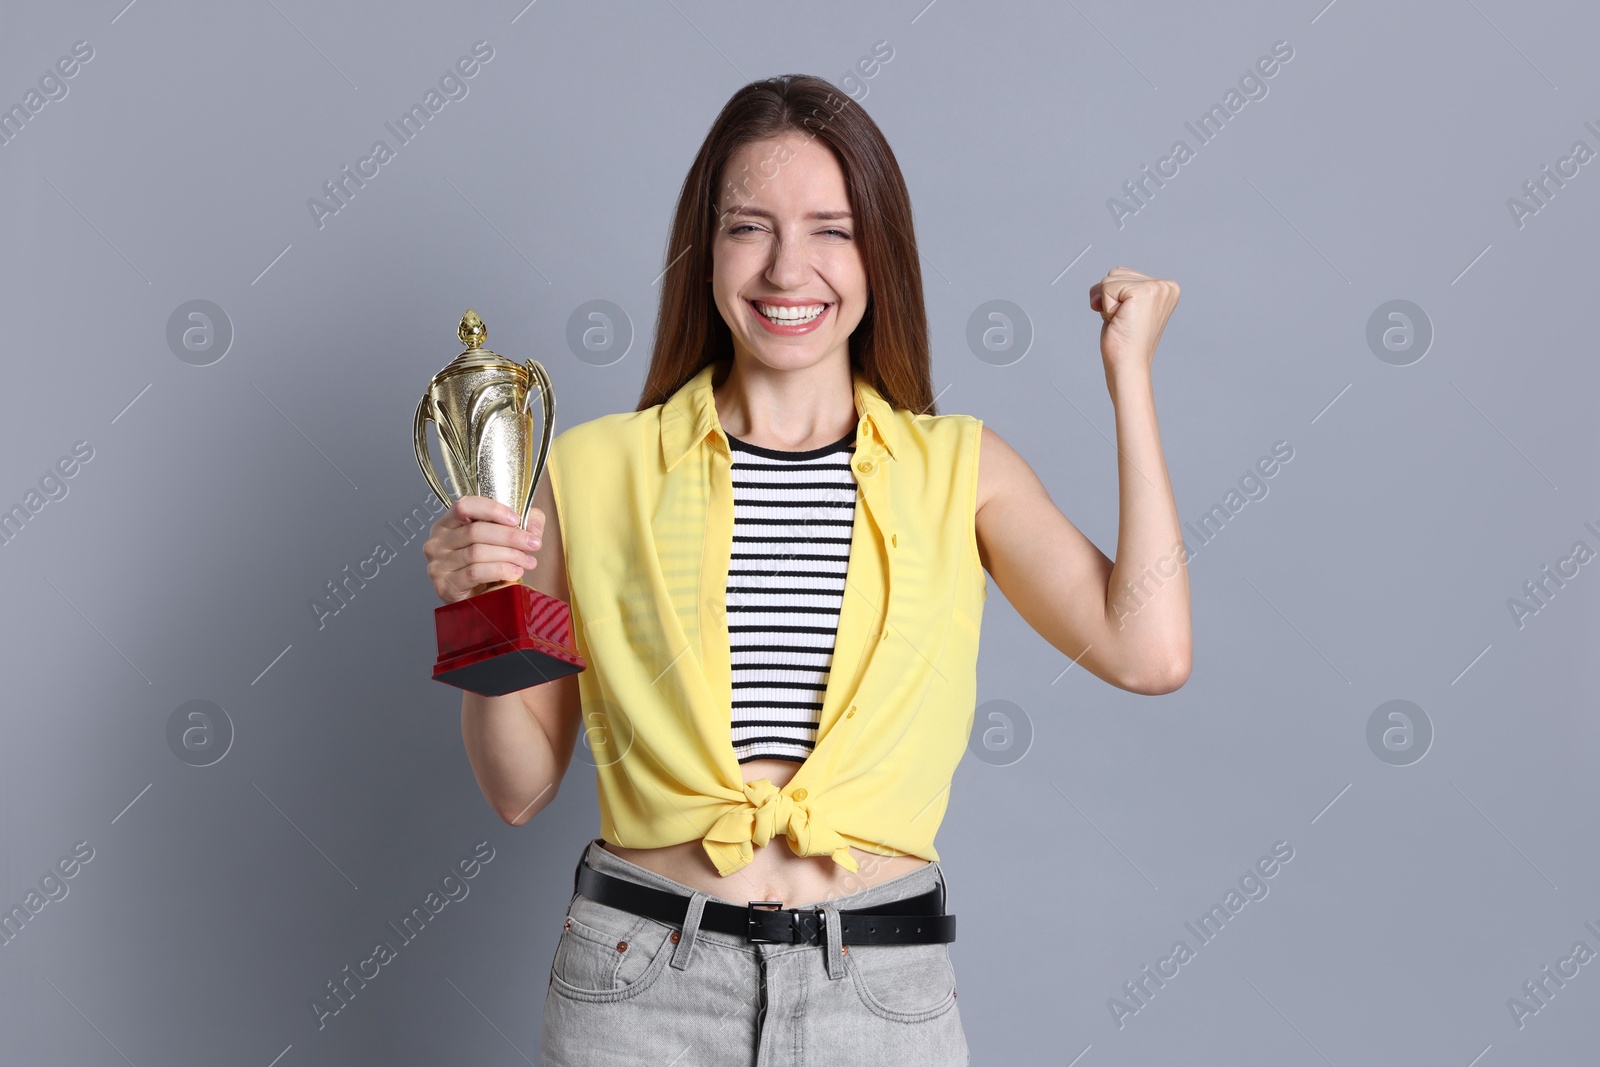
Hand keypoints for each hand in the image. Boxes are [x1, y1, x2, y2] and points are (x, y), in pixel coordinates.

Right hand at [422, 495, 543, 604]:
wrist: (476, 599)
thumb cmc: (487, 565)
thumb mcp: (504, 539)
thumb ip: (522, 524)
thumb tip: (533, 524)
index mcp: (447, 524)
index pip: (464, 506)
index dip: (492, 509)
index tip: (516, 520)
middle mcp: (438, 542)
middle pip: (475, 531)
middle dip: (510, 536)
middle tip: (533, 544)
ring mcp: (438, 564)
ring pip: (477, 552)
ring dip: (508, 555)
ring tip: (528, 561)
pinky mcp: (445, 585)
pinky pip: (475, 573)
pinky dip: (499, 571)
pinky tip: (515, 572)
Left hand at [1089, 266, 1180, 377]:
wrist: (1129, 365)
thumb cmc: (1126, 343)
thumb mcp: (1125, 307)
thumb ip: (1118, 289)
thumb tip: (1097, 291)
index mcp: (1166, 288)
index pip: (1123, 274)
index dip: (1116, 298)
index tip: (1129, 318)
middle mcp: (1165, 285)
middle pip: (1115, 273)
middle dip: (1109, 299)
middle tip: (1123, 321)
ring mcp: (1156, 287)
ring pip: (1109, 279)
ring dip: (1107, 303)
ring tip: (1123, 321)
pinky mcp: (1142, 292)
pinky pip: (1105, 288)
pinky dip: (1105, 307)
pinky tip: (1120, 321)